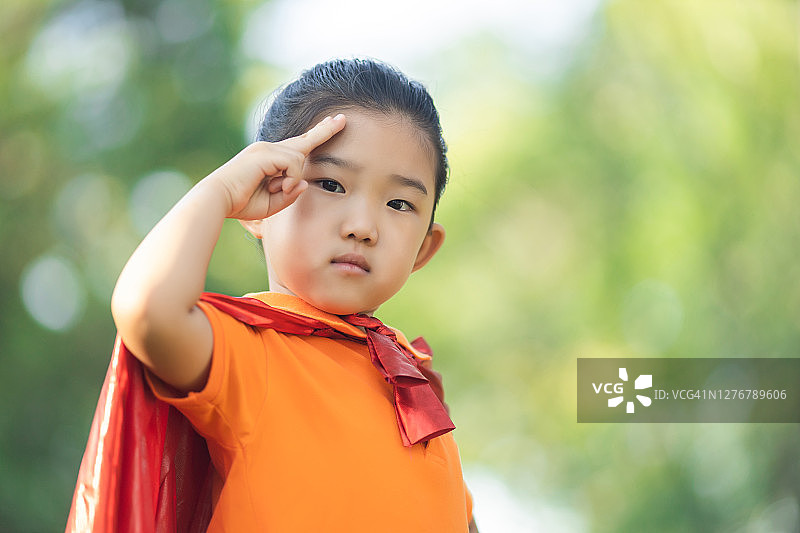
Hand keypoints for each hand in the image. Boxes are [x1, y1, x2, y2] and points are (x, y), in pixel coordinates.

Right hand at [211, 114, 345, 219]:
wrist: (218, 200)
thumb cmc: (241, 203)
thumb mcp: (273, 203)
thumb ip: (290, 193)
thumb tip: (305, 182)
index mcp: (269, 159)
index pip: (297, 146)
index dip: (316, 136)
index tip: (331, 124)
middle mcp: (268, 149)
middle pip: (304, 139)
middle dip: (325, 130)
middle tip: (343, 119)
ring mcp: (267, 148)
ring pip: (299, 158)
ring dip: (293, 178)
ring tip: (276, 191)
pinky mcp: (266, 153)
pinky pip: (293, 163)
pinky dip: (291, 177)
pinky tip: (278, 187)